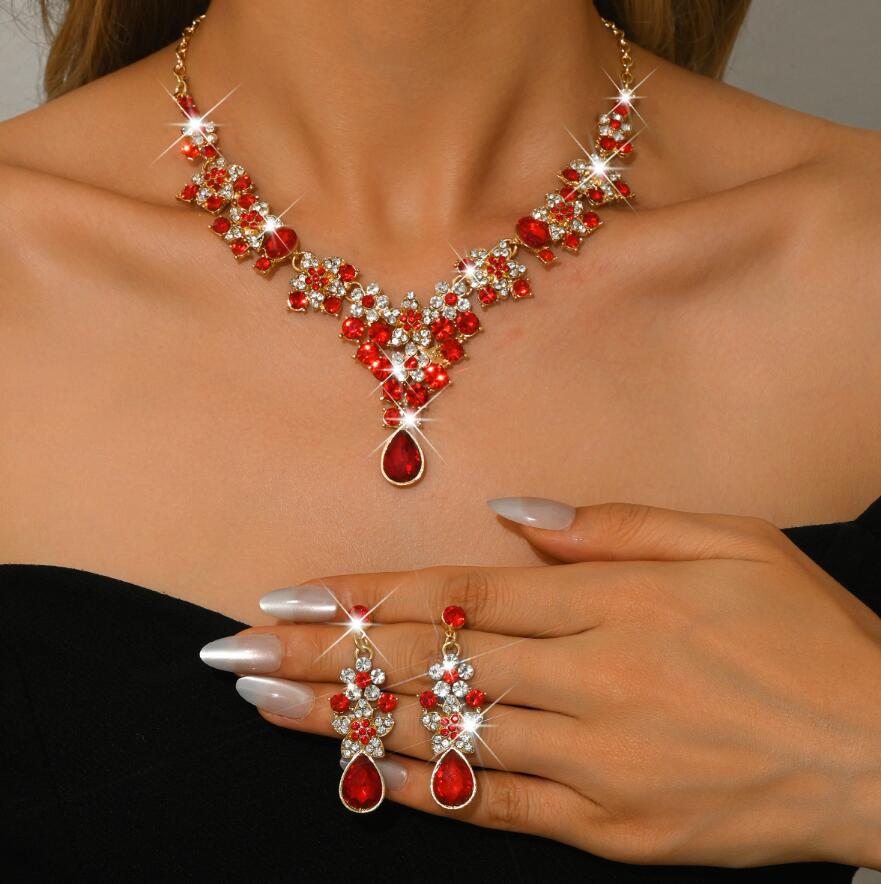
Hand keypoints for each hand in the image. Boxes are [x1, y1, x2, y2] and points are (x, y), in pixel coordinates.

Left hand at [201, 500, 880, 867]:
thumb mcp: (726, 542)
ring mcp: (592, 760)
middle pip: (428, 663)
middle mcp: (585, 678)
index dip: (363, 595)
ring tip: (265, 707)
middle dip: (323, 655)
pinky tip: (355, 772)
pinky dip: (420, 787)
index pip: (455, 596)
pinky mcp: (609, 827)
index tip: (288, 596)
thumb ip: (613, 526)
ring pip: (443, 733)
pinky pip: (493, 804)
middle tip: (237, 654)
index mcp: (607, 602)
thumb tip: (518, 517)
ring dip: (344, 718)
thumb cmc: (807, 633)